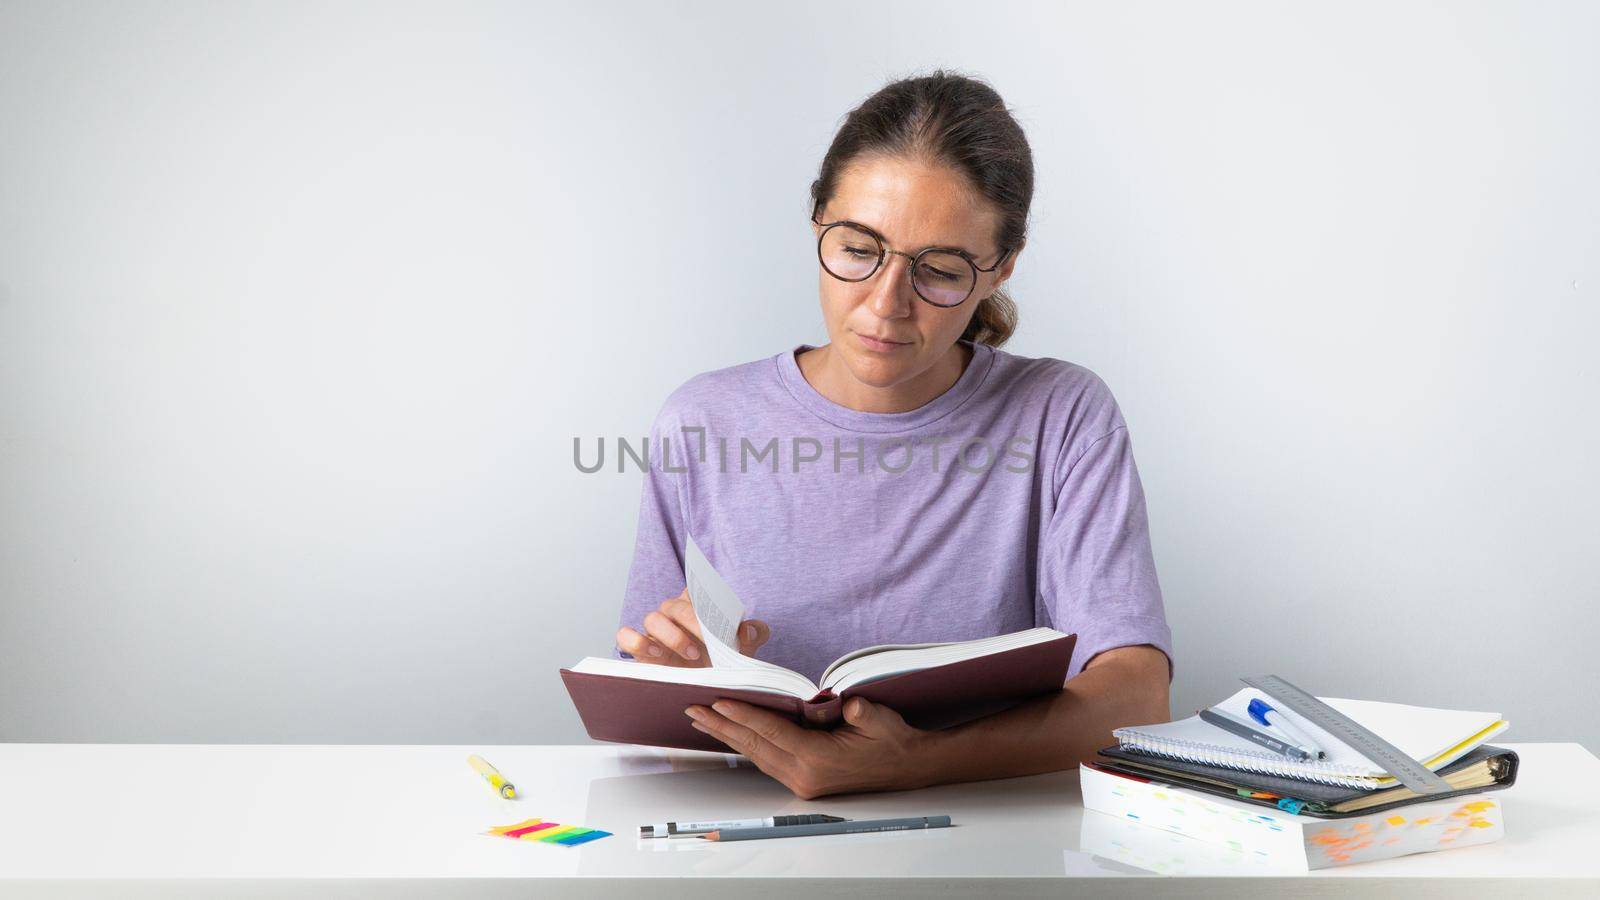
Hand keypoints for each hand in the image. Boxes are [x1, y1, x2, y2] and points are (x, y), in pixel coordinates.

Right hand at [615, 588, 769, 666]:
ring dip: (671, 634)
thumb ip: (754, 634)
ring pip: (652, 618)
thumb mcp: (744, 649)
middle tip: (711, 642)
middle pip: (675, 605)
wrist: (707, 687)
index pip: (697, 589)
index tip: (722, 617)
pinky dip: (636, 641)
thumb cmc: (723, 660)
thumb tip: (747, 629)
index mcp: (697, 605)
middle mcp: (673, 614)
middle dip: (694, 621)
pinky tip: (655, 655)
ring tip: (691, 654)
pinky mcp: (640, 650)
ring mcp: (655, 632)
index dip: (708, 599)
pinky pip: (626, 637)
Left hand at [684, 696, 931, 798]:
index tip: (717, 701)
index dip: (742, 714)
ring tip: (704, 720)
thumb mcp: (878, 719)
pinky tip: (734, 735)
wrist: (909, 766)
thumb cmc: (893, 739)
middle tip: (693, 710)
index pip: (770, 732)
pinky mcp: (803, 782)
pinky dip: (747, 745)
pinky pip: (766, 760)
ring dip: (729, 736)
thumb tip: (838, 703)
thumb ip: (858, 711)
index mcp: (818, 759)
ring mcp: (802, 782)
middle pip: (753, 745)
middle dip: (722, 726)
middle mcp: (804, 775)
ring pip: (755, 755)